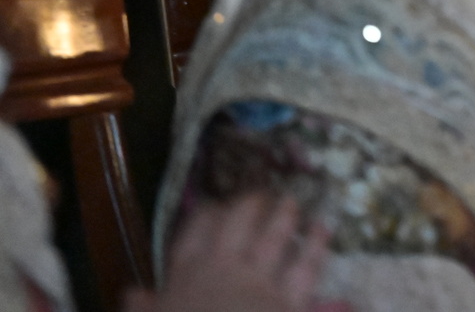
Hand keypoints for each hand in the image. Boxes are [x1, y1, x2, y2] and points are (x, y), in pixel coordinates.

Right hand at [126, 195, 347, 311]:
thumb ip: (141, 310)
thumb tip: (131, 295)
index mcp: (185, 277)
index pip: (196, 231)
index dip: (208, 213)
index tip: (216, 206)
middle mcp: (223, 269)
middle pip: (240, 222)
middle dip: (251, 204)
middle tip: (261, 195)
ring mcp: (259, 282)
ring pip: (275, 236)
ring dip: (285, 215)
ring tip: (292, 201)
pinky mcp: (289, 302)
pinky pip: (306, 267)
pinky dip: (315, 245)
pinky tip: (322, 228)